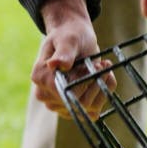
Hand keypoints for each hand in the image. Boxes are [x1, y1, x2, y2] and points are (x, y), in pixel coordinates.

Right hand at [31, 0, 114, 120]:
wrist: (74, 38)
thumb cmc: (70, 36)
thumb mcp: (69, 40)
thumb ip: (64, 53)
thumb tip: (54, 65)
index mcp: (41, 78)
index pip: (67, 91)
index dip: (86, 80)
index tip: (97, 65)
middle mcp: (47, 96)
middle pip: (80, 102)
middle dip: (95, 83)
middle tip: (102, 64)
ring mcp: (60, 106)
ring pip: (89, 108)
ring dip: (102, 87)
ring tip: (103, 67)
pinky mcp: (74, 110)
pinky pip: (94, 111)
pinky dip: (104, 94)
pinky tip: (105, 78)